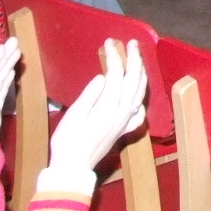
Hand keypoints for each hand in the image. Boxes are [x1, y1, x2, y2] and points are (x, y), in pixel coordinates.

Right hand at [46, 39, 147, 174]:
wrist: (73, 168)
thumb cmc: (68, 141)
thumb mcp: (74, 115)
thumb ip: (90, 94)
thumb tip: (103, 77)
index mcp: (110, 105)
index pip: (117, 73)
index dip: (114, 55)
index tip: (109, 42)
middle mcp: (123, 111)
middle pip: (134, 79)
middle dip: (134, 58)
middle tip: (131, 42)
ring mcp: (126, 120)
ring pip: (141, 91)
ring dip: (141, 72)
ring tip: (139, 58)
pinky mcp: (124, 129)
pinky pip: (139, 110)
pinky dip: (141, 97)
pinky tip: (138, 94)